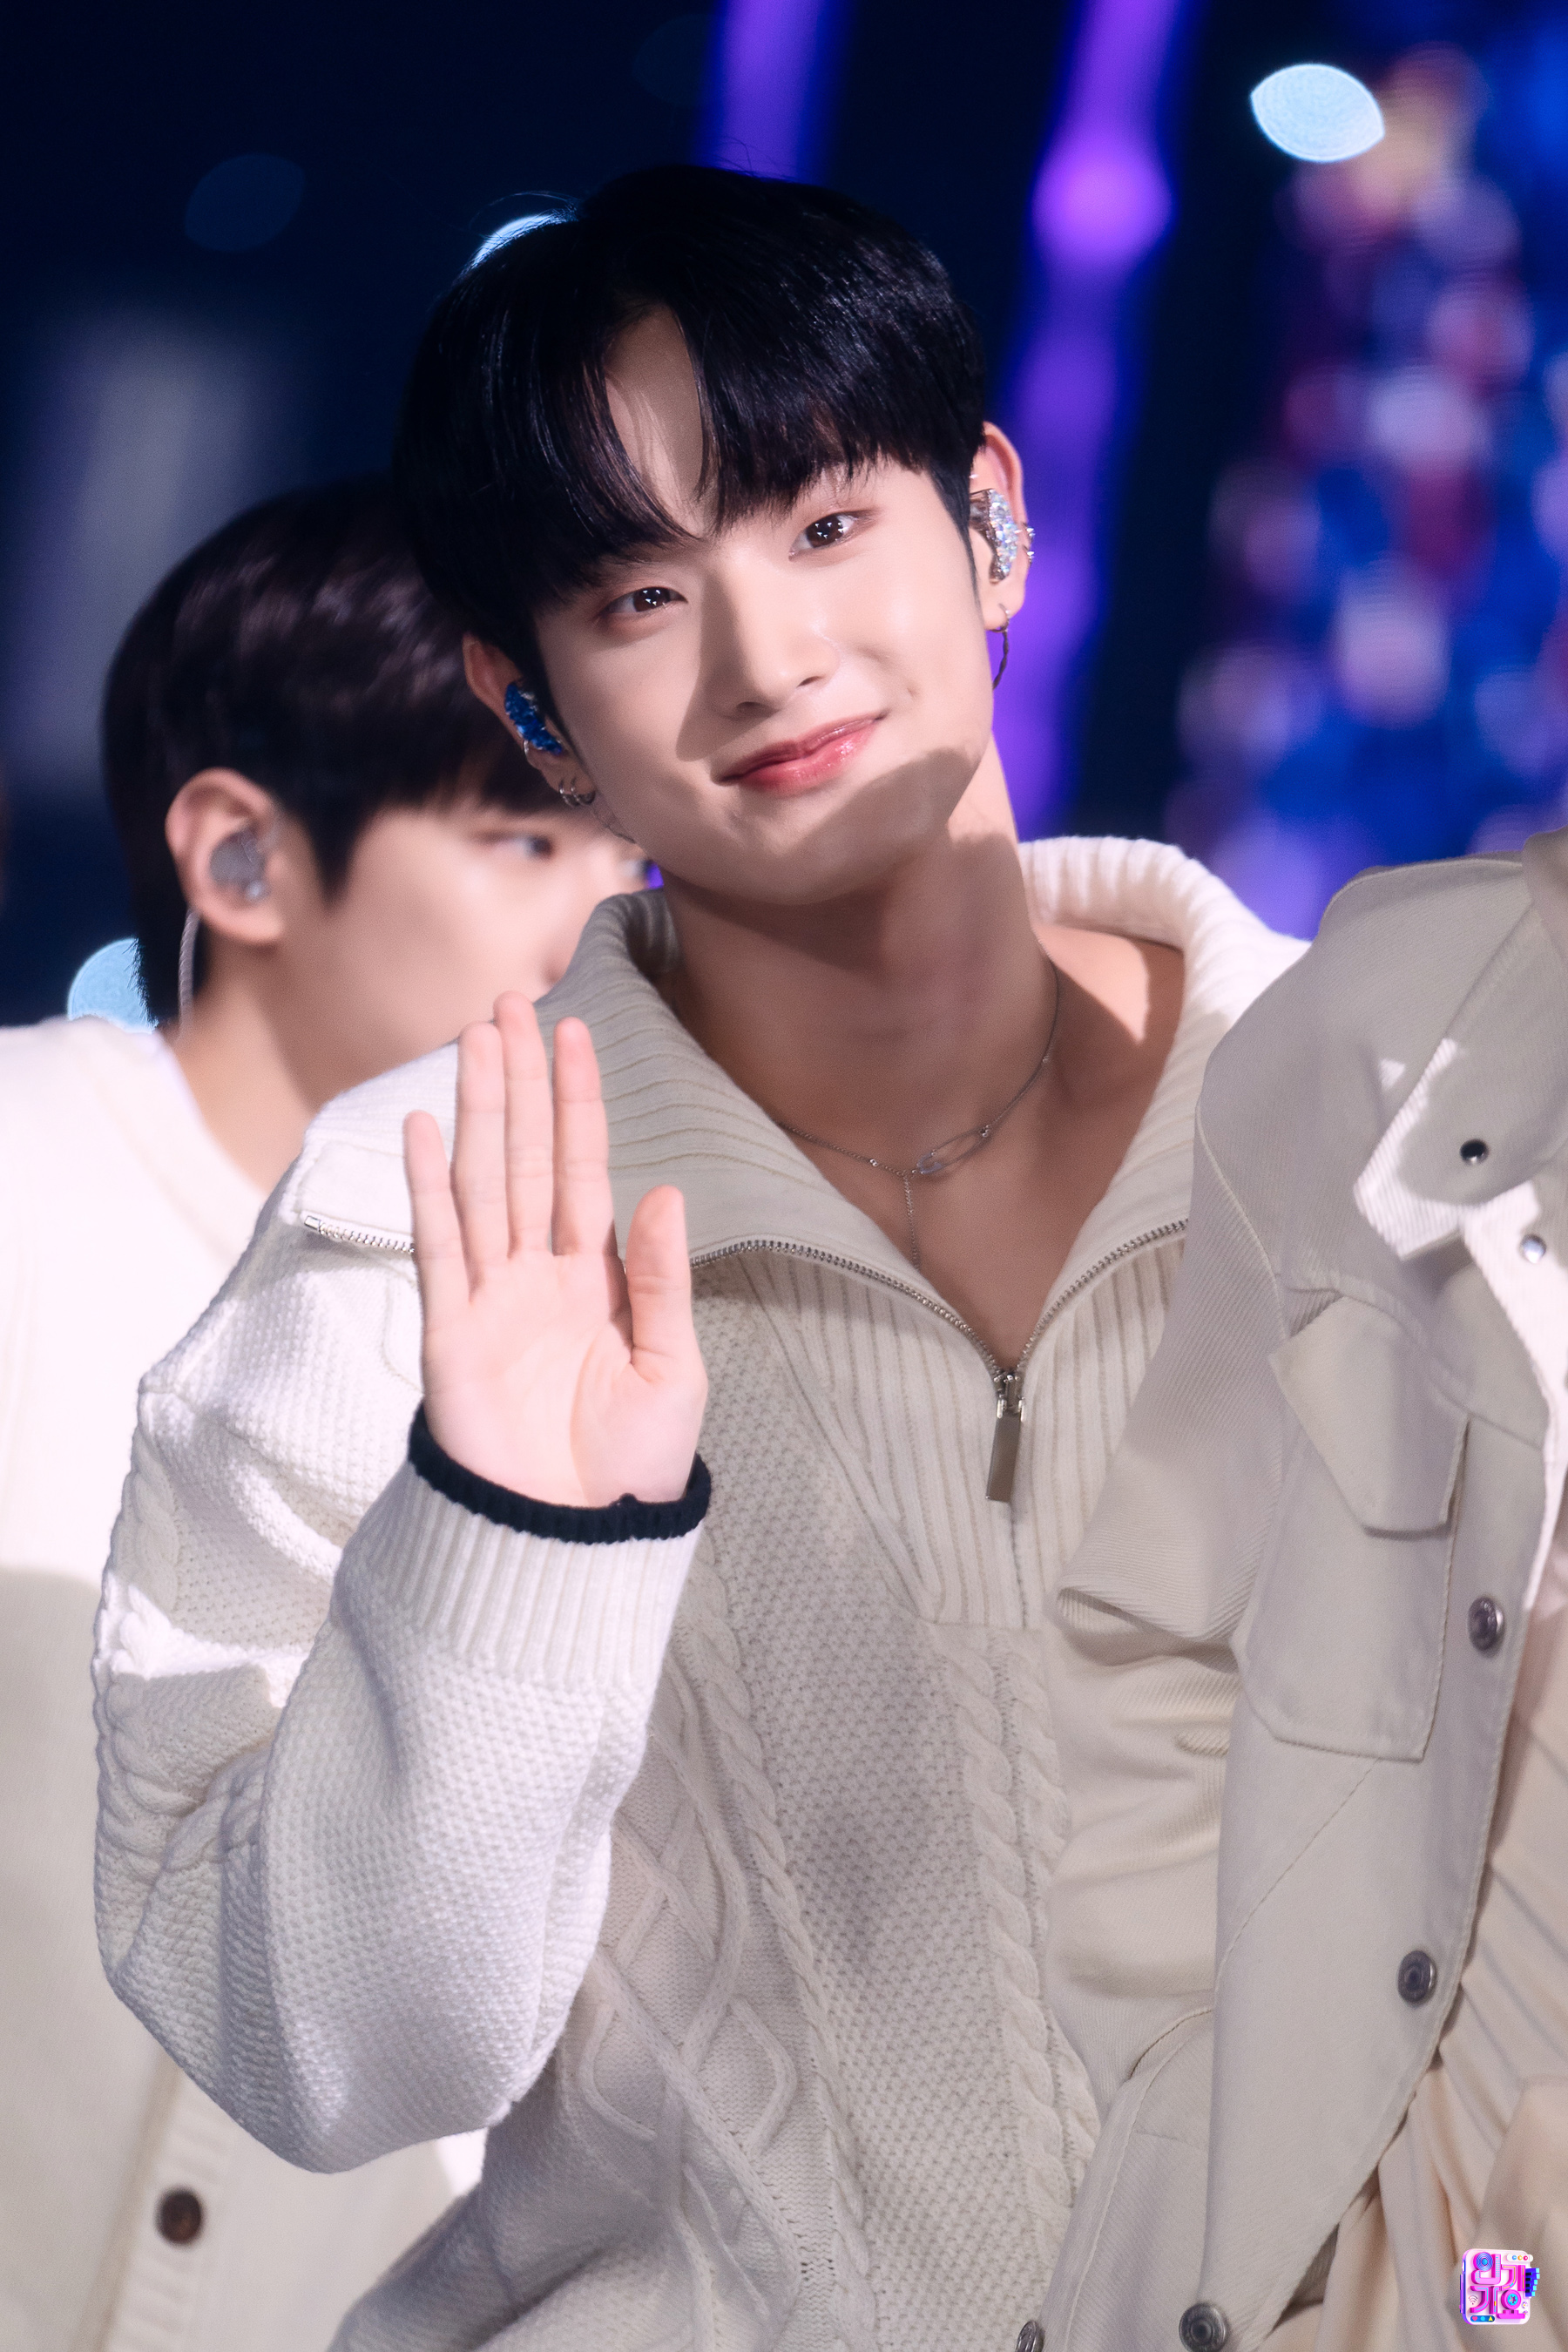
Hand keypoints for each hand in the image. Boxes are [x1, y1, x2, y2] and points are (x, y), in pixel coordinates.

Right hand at [403, 995, 705, 1507]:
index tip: (574, 1031)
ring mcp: (490, 1296)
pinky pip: (438, 1245)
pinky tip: (424, 1128)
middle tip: (510, 1003)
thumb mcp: (673, 1367)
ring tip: (474, 1038)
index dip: (577, 1100)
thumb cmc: (632, 1463)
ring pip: (482, 1181)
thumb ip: (663, 1280)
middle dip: (519, 1081)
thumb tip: (666, 1192)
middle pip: (524, 1155)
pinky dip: (429, 1187)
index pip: (582, 1166)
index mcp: (597, 1277)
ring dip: (477, 1109)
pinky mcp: (450, 1332)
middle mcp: (538, 1273)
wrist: (574, 1536)